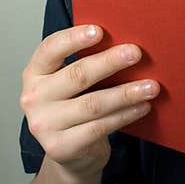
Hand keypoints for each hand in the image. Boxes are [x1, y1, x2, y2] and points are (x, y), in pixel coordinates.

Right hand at [20, 24, 158, 178]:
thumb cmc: (76, 105)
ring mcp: (44, 125)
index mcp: (35, 72)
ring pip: (93, 104)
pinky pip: (99, 127)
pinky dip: (125, 115)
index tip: (99, 31)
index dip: (74, 38)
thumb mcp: (73, 82)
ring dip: (126, 93)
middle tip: (135, 53)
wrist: (70, 153)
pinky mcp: (60, 147)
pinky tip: (142, 107)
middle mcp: (33, 98)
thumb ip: (87, 61)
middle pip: (77, 75)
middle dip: (110, 62)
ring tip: (151, 86)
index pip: (50, 49)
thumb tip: (125, 41)